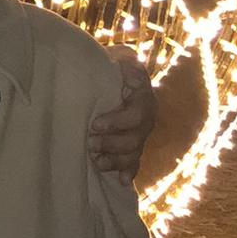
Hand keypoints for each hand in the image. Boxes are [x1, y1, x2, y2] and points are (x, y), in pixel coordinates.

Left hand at [88, 52, 155, 178]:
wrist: (116, 70)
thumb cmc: (111, 63)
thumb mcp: (115, 56)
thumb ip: (118, 60)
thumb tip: (120, 66)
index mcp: (143, 95)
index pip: (135, 114)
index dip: (116, 122)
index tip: (94, 124)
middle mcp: (147, 116)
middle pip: (135, 138)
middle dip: (112, 144)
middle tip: (90, 143)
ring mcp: (141, 132)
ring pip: (134, 152)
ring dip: (116, 160)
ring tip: (96, 161)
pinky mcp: (134, 143)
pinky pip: (135, 161)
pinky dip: (128, 171)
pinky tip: (120, 181)